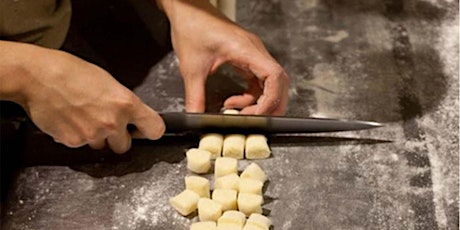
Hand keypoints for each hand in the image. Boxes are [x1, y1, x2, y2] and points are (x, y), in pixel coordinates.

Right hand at [0, 41, 164, 152]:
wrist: (37, 76)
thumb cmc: (70, 72)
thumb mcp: (108, 82)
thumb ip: (123, 102)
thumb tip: (131, 116)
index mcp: (126, 103)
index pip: (155, 129)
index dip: (150, 130)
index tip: (146, 129)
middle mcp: (113, 122)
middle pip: (125, 146)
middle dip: (117, 137)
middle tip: (105, 122)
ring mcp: (93, 135)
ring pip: (102, 146)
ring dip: (96, 137)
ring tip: (83, 116)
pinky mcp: (73, 142)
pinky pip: (81, 145)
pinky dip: (77, 136)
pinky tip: (70, 119)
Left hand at [158, 0, 288, 114]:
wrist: (187, 9)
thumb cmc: (192, 26)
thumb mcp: (191, 68)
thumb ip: (195, 97)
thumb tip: (197, 119)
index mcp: (247, 49)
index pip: (274, 76)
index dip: (270, 100)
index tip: (256, 116)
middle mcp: (254, 51)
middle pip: (278, 82)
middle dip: (270, 105)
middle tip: (254, 121)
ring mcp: (252, 54)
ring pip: (269, 83)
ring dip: (258, 102)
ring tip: (237, 111)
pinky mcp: (245, 57)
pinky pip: (257, 80)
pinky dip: (250, 95)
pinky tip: (233, 101)